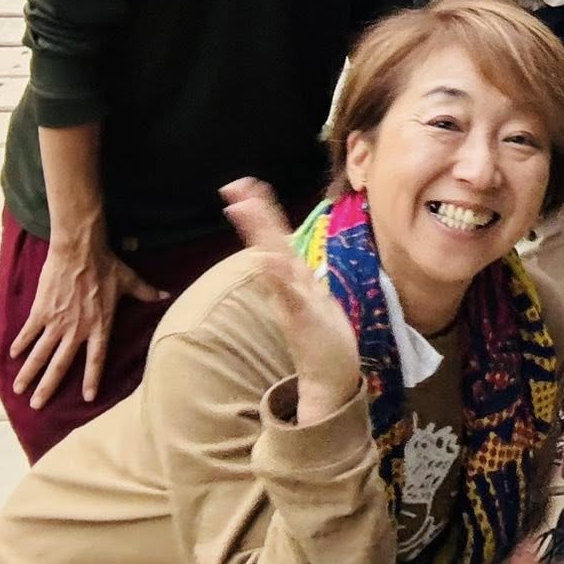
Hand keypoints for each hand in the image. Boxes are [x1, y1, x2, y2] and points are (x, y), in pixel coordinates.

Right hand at [8, 227, 167, 408]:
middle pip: (61, 364)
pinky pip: (29, 332)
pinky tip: (12, 357)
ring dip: (29, 373)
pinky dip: (20, 345)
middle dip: (48, 387)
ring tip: (19, 390)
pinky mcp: (41, 310)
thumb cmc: (105, 264)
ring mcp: (57, 321)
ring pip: (40, 353)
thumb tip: (167, 295)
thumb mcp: (129, 280)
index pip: (97, 359)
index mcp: (100, 325)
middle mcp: (77, 329)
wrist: (79, 249)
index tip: (88, 398)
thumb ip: (146, 292)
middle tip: (38, 406)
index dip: (92, 378)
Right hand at [222, 179, 362, 422]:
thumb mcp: (309, 299)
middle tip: (234, 188)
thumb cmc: (321, 337)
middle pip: (270, 244)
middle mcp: (289, 287)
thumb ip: (294, 279)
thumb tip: (280, 257)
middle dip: (254, 215)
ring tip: (244, 209)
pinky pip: (289, 295)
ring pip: (276, 263)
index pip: (275, 238)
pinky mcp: (302, 320)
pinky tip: (267, 259)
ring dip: (261, 236)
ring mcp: (294, 302)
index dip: (260, 212)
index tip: (243, 184)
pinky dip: (277, 277)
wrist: (329, 379)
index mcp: (293, 279)